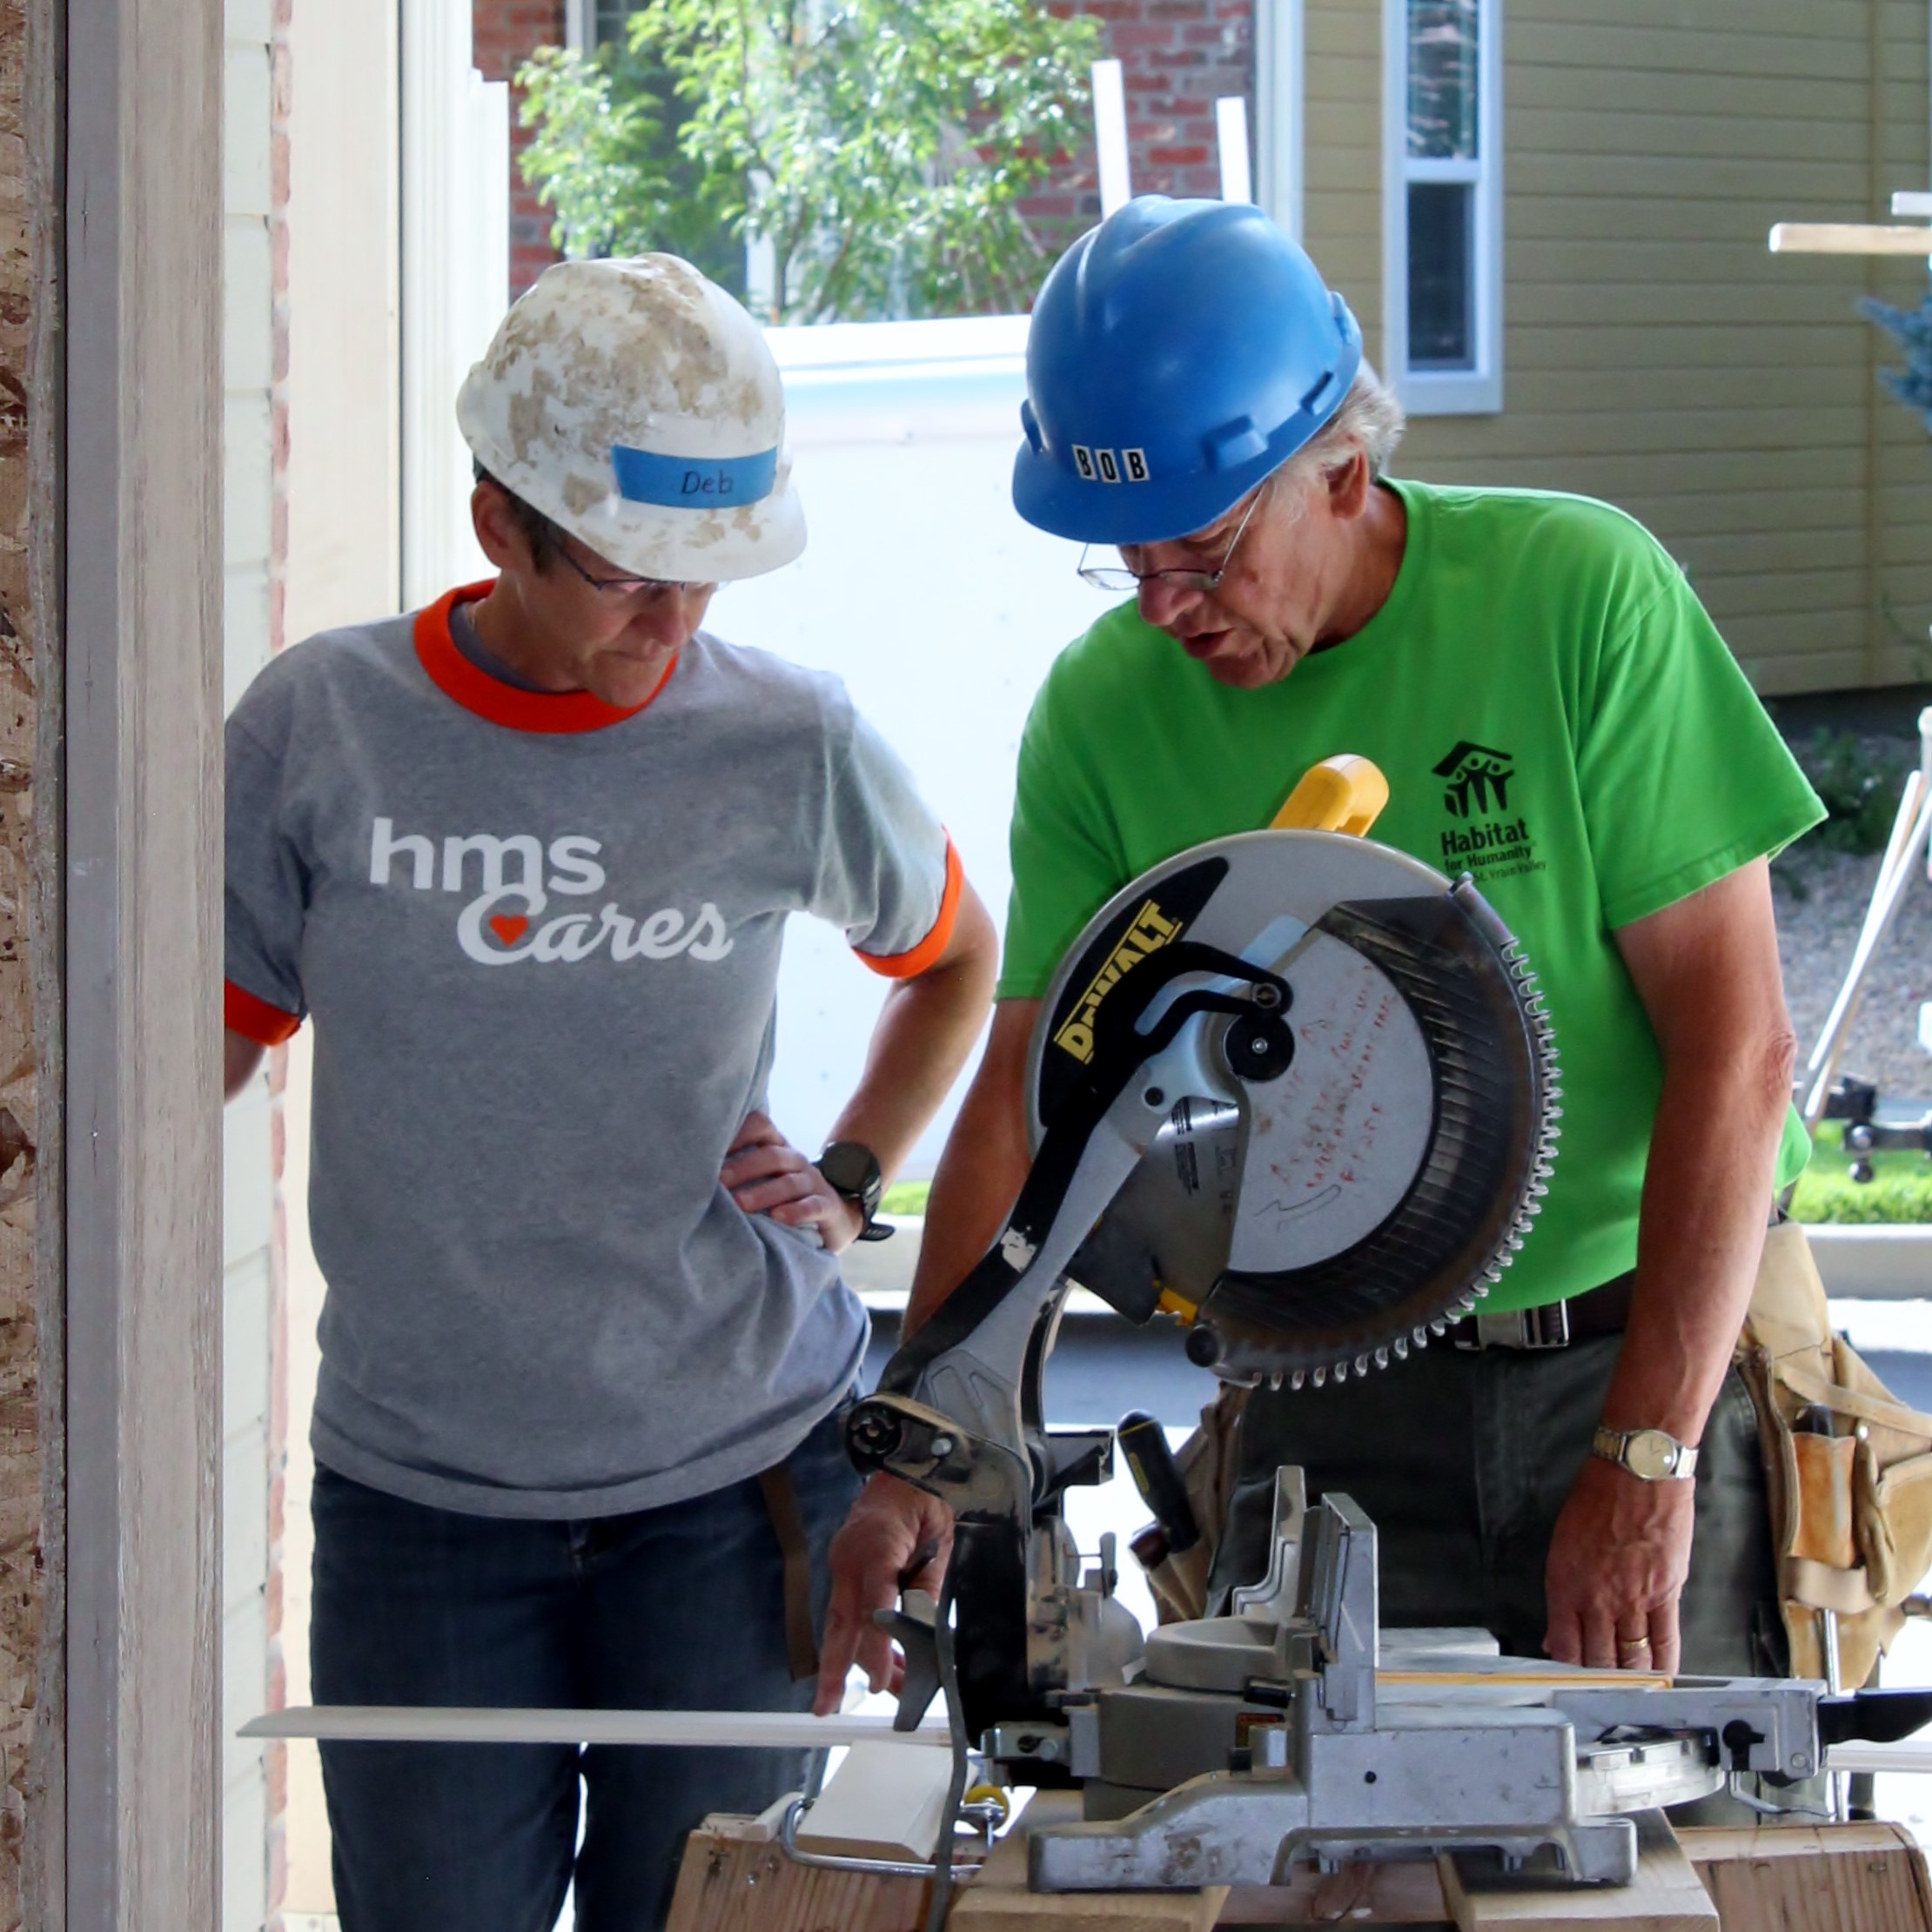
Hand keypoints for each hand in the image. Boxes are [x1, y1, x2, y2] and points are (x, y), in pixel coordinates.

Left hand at [721, 1110, 865, 1252]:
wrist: (831, 1218)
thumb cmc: (780, 1198)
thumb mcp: (760, 1180)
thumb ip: (733, 1172)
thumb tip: (686, 1171)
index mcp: (776, 1147)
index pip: (760, 1125)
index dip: (737, 1133)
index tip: (711, 1151)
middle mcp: (794, 1160)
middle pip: (772, 1155)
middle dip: (744, 1168)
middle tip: (719, 1183)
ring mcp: (813, 1182)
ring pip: (790, 1182)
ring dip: (764, 1192)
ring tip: (742, 1205)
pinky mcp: (827, 1206)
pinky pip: (813, 1205)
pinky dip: (796, 1211)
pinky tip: (779, 1217)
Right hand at [813, 1473, 953, 1715]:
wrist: (903, 1463)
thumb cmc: (925, 1496)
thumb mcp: (940, 1537)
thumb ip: (927, 1585)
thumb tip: (921, 1630)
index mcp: (877, 1548)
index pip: (874, 1607)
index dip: (876, 1648)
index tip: (880, 1681)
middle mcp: (850, 1558)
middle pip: (841, 1622)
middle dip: (833, 1668)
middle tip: (826, 1707)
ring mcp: (841, 1561)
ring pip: (842, 1621)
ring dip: (857, 1659)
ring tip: (885, 1689)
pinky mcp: (843, 1565)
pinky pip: (847, 1607)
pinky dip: (861, 1636)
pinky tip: (880, 1660)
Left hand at [1544, 1453, 1694, 1673]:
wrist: (1637, 1474)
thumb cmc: (1596, 1500)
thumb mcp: (1563, 1542)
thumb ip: (1563, 1592)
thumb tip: (1558, 1635)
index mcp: (1565, 1583)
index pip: (1565, 1645)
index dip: (1569, 1669)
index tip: (1571, 1680)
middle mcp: (1597, 1598)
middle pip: (1598, 1658)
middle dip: (1599, 1678)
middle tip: (1603, 1688)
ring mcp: (1634, 1599)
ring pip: (1632, 1657)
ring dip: (1630, 1677)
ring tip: (1629, 1686)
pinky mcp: (1667, 1594)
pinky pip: (1666, 1642)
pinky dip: (1663, 1665)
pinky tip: (1660, 1678)